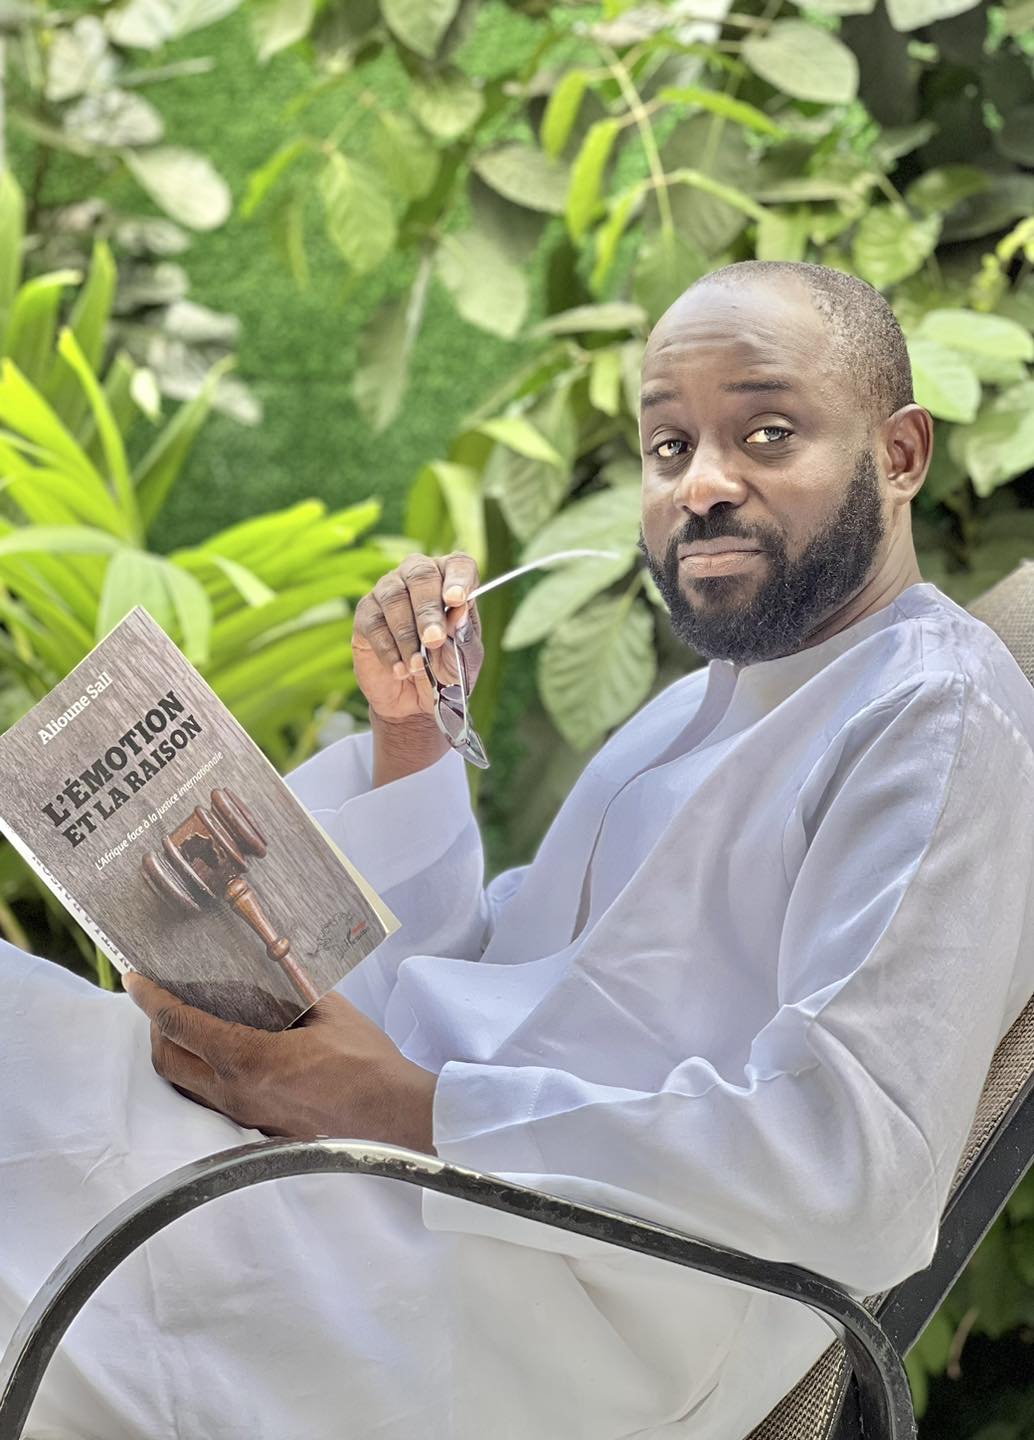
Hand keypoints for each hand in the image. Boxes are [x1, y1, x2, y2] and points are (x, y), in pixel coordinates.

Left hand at [124, 972, 437, 1151]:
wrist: (393, 1118)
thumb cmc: (367, 1065)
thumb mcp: (330, 1012)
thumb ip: (294, 990)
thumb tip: (274, 971)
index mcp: (249, 1060)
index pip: (181, 1025)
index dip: (152, 999)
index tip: (136, 979)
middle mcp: (236, 1092)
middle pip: (168, 1061)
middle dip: (156, 1027)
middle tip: (163, 1000)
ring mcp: (246, 1115)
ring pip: (186, 1085)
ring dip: (177, 1053)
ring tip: (188, 1024)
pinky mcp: (259, 1127)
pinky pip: (212, 1099)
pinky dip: (202, 1071)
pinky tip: (223, 1053)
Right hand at [352, 552, 483, 725]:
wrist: (416, 700)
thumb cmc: (446, 670)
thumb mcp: (465, 657)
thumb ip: (464, 633)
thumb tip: (460, 608)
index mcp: (451, 581)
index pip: (458, 565)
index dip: (458, 578)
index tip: (457, 600)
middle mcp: (418, 577)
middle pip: (421, 575)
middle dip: (428, 611)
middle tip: (433, 639)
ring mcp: (389, 592)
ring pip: (394, 598)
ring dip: (407, 635)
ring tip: (417, 666)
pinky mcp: (366, 614)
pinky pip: (374, 623)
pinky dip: (388, 649)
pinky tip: (400, 670)